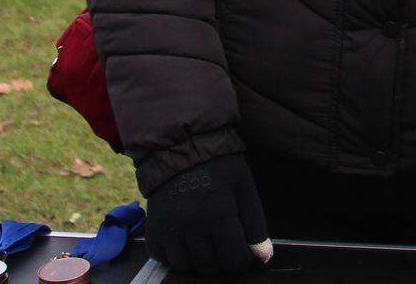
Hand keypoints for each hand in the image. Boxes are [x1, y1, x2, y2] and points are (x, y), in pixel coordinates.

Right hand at [144, 154, 271, 273]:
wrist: (179, 148)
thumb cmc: (219, 165)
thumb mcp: (243, 186)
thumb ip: (255, 223)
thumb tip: (262, 258)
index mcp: (219, 215)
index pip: (234, 260)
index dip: (241, 259)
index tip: (241, 249)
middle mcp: (191, 226)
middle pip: (210, 267)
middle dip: (221, 260)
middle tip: (222, 242)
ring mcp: (169, 230)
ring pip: (186, 267)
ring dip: (198, 260)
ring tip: (204, 241)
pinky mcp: (153, 230)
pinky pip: (163, 259)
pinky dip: (174, 256)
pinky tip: (184, 240)